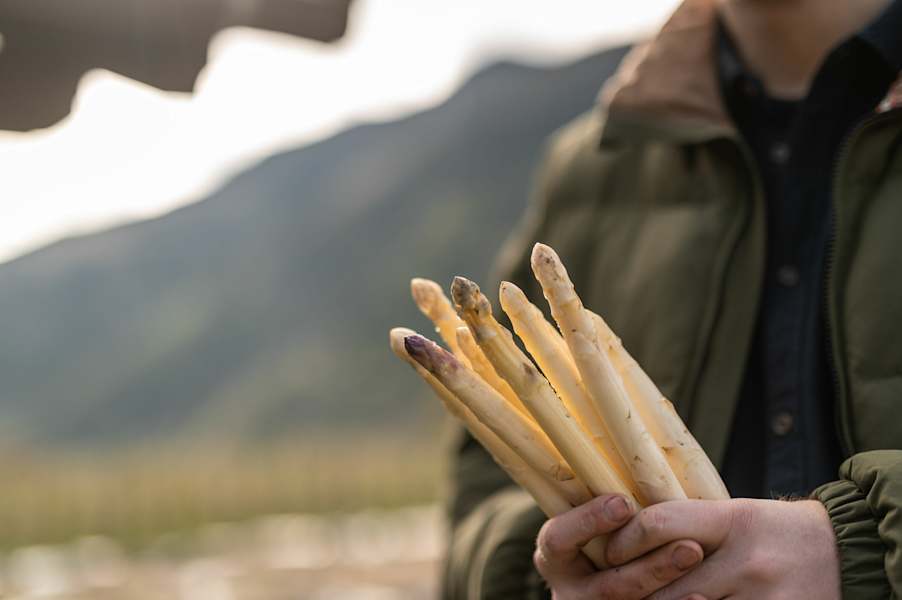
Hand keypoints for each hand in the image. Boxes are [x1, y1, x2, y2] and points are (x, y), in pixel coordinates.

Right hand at [534, 495, 704, 598]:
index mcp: (555, 555)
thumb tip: (636, 440)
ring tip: (702, 564)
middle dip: (651, 566)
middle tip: (690, 545)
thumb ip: (607, 501)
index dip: (588, 522)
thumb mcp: (592, 518)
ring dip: (670, 587)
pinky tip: (704, 598)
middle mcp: (569, 591)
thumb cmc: (607, 534)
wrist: (613, 578)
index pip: (558, 539)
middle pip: (607, 587)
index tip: (623, 503)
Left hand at [604, 498, 840, 599]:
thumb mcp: (736, 514)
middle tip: (616, 589)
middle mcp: (748, 562)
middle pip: (668, 585)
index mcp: (734, 520)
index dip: (625, 540)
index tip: (610, 550)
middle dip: (637, 590)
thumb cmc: (776, 531)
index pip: (660, 524)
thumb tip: (629, 539)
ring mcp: (764, 599)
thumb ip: (690, 526)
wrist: (846, 552)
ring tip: (648, 598)